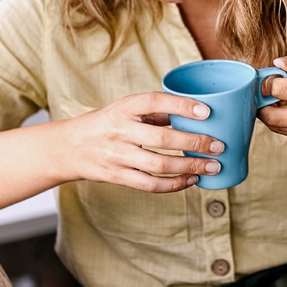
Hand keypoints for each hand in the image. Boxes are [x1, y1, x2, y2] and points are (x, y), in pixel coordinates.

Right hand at [61, 92, 226, 192]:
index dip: (181, 106)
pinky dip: (174, 184)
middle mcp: (119, 130)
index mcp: (124, 107)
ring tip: (212, 166)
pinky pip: (150, 184)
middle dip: (195, 143)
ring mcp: (117, 155)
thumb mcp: (125, 108)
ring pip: (160, 164)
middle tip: (218, 146)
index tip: (206, 112)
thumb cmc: (107, 124)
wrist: (69, 147)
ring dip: (190, 167)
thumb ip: (155, 111)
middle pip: (162, 138)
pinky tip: (191, 180)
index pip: (154, 101)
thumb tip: (195, 115)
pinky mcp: (116, 176)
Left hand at [258, 49, 286, 146]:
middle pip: (275, 117)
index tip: (269, 80)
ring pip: (277, 127)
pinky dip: (279, 122)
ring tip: (273, 102)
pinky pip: (285, 133)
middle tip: (263, 95)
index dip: (268, 84)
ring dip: (268, 114)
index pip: (281, 89)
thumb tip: (278, 64)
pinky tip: (285, 112)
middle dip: (262, 105)